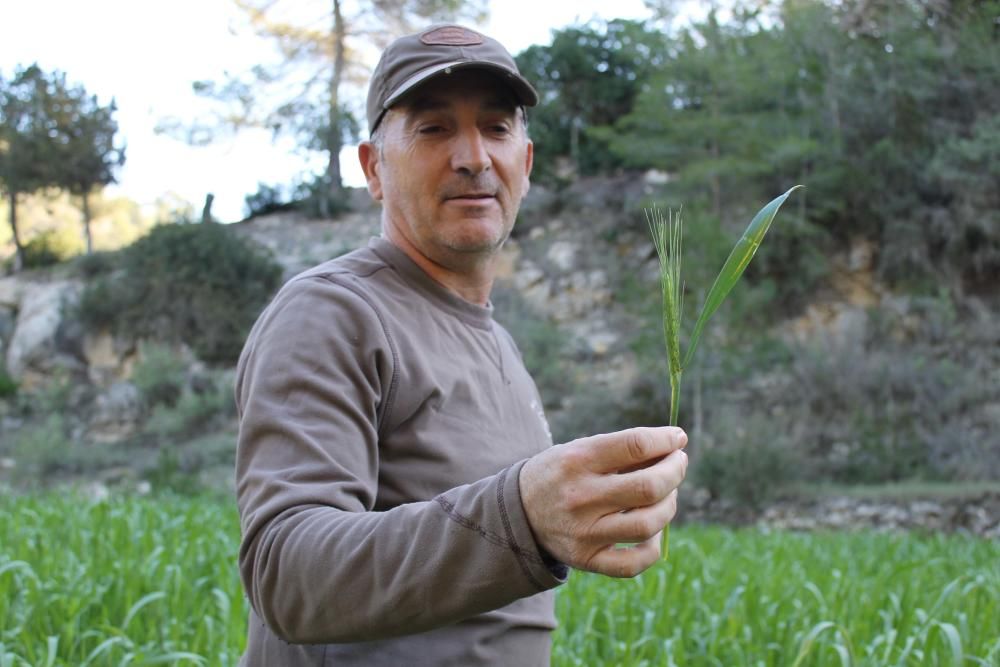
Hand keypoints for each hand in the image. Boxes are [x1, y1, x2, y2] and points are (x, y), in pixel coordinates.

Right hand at [519, 426, 687, 577]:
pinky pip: (633, 563)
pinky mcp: (586, 558)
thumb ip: (623, 450)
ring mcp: (583, 532)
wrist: (518, 511)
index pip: (634, 445)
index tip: (677, 438)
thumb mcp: (580, 450)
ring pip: (648, 524)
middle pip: (648, 487)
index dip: (666, 440)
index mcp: (577, 460)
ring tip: (667, 493)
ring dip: (669, 505)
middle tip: (678, 463)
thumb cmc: (561, 474)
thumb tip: (674, 446)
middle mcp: (580, 496)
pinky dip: (652, 547)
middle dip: (675, 471)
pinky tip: (652, 531)